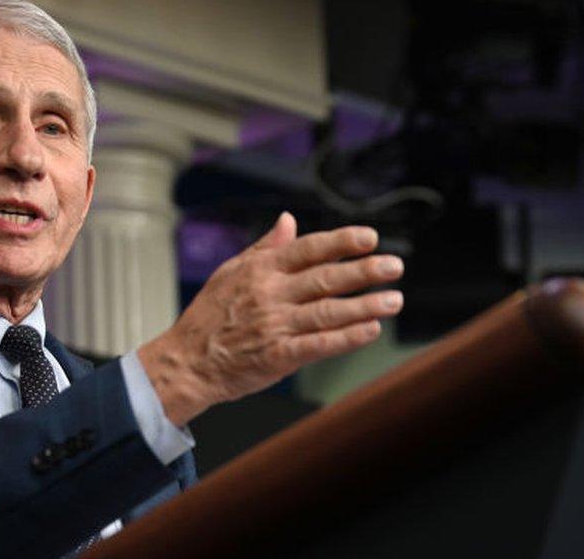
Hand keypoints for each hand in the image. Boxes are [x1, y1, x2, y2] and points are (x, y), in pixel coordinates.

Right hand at [138, 212, 403, 425]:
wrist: (188, 361)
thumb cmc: (209, 315)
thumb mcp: (231, 271)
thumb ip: (265, 248)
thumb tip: (289, 220)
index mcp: (261, 270)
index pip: (308, 249)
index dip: (342, 242)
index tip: (370, 238)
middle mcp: (270, 295)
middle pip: (326, 279)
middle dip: (365, 271)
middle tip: (395, 266)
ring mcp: (275, 326)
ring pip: (329, 312)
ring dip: (365, 305)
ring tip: (394, 300)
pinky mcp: (278, 356)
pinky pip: (319, 345)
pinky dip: (347, 338)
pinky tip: (370, 330)